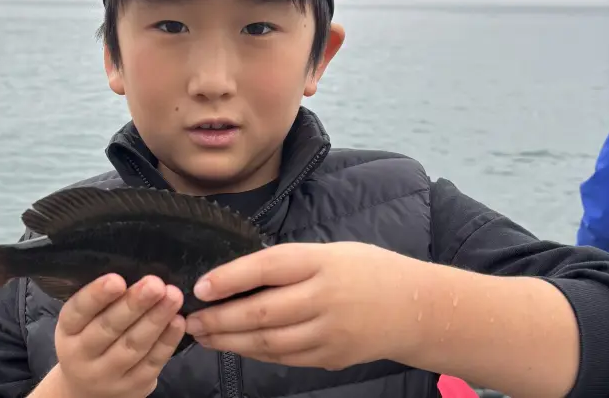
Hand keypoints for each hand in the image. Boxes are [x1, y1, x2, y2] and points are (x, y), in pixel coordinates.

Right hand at [53, 274, 185, 397]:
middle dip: (134, 305)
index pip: (78, 311)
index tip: (117, 279)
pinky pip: (152, 362)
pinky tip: (178, 321)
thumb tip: (135, 267)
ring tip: (173, 296)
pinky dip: (167, 341)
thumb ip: (101, 301)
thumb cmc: (89, 339)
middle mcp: (82, 355)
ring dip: (156, 319)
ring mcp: (108, 374)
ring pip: (133, 346)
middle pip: (109, 329)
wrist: (88, 389)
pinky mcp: (133, 386)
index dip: (96, 295)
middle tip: (155, 284)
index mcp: (67, 331)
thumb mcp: (82, 322)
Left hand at [184, 242, 424, 370]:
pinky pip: (285, 357)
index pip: (267, 267)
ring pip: (269, 342)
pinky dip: (256, 353)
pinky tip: (236, 346)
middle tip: (191, 320)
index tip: (200, 287)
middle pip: (262, 313)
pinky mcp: (331, 356)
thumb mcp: (331, 252)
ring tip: (204, 336)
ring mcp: (329, 332)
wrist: (416, 308)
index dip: (230, 278)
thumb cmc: (367, 270)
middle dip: (220, 320)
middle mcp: (324, 297)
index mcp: (321, 261)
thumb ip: (289, 263)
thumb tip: (238, 275)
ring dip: (230, 341)